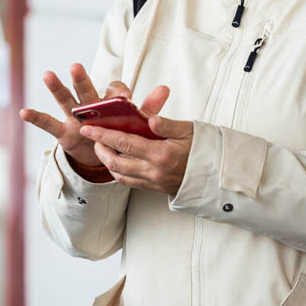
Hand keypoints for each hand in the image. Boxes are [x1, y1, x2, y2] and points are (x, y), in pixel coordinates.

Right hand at [19, 65, 168, 179]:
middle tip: (76, 66)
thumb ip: (148, 108)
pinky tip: (24, 112)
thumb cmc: (118, 131)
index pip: (114, 92)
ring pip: (66, 100)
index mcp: (109, 102)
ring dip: (57, 88)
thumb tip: (165, 88)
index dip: (119, 95)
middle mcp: (90, 105)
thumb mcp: (134, 123)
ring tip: (47, 74)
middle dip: (82, 79)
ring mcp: (74, 118)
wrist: (102, 153)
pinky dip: (36, 117)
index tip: (126, 101)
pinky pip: (48, 123)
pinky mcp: (63, 132)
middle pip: (87, 90)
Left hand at [79, 85, 193, 194]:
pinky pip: (129, 182)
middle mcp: (154, 171)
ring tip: (101, 146)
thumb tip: (148, 117)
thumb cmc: (203, 148)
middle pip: (116, 162)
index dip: (104, 134)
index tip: (89, 127)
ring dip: (106, 161)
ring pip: (119, 175)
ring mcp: (153, 182)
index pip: (125, 143)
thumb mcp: (187, 130)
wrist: (216, 174)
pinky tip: (115, 160)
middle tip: (92, 135)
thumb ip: (165, 124)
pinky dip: (117, 171)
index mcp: (161, 154)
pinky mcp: (154, 188)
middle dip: (100, 148)